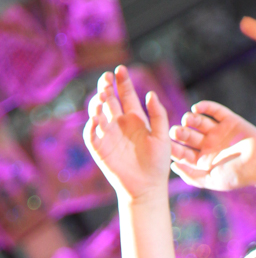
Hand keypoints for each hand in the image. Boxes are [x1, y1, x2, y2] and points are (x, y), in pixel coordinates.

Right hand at [84, 65, 170, 200]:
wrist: (147, 187)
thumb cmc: (158, 164)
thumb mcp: (162, 138)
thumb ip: (158, 116)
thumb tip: (150, 93)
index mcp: (134, 119)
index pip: (125, 94)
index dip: (122, 82)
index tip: (120, 70)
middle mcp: (119, 123)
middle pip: (109, 99)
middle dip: (106, 87)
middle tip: (107, 78)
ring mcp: (108, 135)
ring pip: (97, 112)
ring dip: (98, 103)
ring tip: (103, 97)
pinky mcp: (99, 148)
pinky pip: (91, 133)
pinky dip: (92, 125)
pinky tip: (98, 118)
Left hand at [169, 102, 255, 189]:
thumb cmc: (239, 175)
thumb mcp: (213, 180)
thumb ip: (193, 177)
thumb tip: (173, 165)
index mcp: (204, 161)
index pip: (184, 153)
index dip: (175, 148)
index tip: (169, 146)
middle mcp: (209, 146)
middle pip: (188, 136)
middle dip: (180, 133)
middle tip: (176, 132)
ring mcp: (219, 132)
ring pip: (198, 122)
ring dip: (190, 119)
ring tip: (188, 120)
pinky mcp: (229, 120)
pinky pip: (214, 110)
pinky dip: (205, 106)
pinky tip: (197, 108)